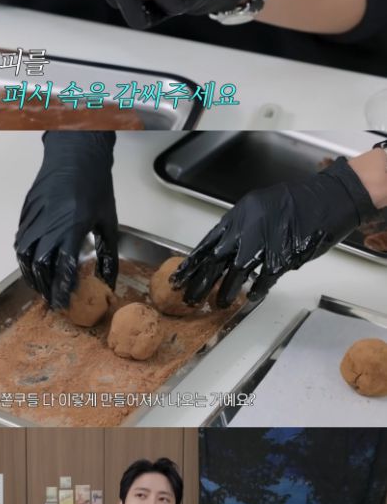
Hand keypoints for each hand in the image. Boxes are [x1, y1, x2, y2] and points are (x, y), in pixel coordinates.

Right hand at [15, 132, 117, 307]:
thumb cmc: (95, 185)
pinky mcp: (27, 210)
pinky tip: (31, 263)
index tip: (63, 302)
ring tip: (39, 285)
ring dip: (30, 274)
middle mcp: (49, 224)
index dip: (61, 288)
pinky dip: (24, 256)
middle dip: (44, 286)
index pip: (62, 267)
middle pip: (40, 265)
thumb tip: (110, 281)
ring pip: (24, 254)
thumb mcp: (108, 220)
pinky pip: (20, 238)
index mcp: (72, 227)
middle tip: (51, 298)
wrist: (77, 153)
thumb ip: (109, 254)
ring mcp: (35, 216)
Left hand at [171, 157, 376, 307]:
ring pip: (235, 272)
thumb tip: (228, 252)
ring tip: (216, 304)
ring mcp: (262, 243)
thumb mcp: (259, 208)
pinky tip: (250, 298)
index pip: (207, 243)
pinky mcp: (281, 256)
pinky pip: (264, 278)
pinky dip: (257, 290)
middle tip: (188, 298)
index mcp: (238, 216)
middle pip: (214, 260)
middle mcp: (245, 228)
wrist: (325, 199)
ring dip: (225, 290)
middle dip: (199, 281)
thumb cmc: (295, 203)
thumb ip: (242, 229)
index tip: (178, 277)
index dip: (191, 262)